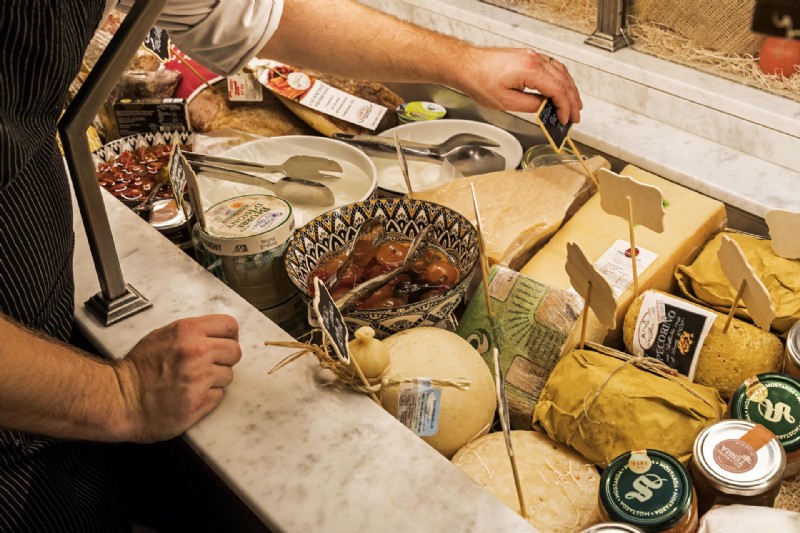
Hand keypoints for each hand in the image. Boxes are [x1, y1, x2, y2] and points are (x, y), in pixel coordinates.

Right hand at [113, 315, 241, 442]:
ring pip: (229, 375)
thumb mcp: (162, 336)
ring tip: (194, 382)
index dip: (229, 336)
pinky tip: (191, 395)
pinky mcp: (200, 402)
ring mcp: (199, 378)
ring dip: (216, 380)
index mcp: (187, 331)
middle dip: (225, 358)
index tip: (224, 343)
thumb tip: (215, 334)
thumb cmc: (138, 370)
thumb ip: (191, 333)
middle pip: (235, 351)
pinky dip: (209, 397)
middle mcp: (196, 352)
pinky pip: (220, 396)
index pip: (230, 325)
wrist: (120, 400)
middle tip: (210, 365)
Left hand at [456, 47, 582, 124]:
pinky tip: (560, 89)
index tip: (566, 119)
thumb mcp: (506, 102)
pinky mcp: (527, 57)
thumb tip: (546, 109)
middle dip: (572, 100)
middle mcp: (534, 59)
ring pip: (560, 72)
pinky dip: (560, 80)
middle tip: (576, 115)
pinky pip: (551, 68)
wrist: (466, 65)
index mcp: (530, 70)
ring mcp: (531, 56)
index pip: (557, 89)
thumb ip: (530, 105)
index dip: (564, 107)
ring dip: (569, 89)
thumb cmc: (479, 80)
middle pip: (563, 80)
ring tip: (573, 104)